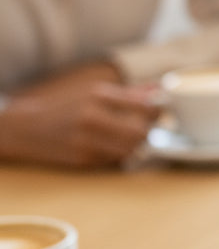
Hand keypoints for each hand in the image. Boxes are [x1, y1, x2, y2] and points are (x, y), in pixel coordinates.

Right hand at [0, 67, 161, 167]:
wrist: (27, 128)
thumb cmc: (67, 107)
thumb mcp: (95, 92)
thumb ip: (129, 93)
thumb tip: (158, 89)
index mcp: (98, 95)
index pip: (144, 106)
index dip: (159, 111)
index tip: (161, 112)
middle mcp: (92, 116)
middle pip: (141, 131)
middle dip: (150, 132)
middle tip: (151, 129)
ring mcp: (86, 140)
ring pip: (131, 149)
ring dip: (139, 146)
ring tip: (135, 139)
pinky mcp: (82, 159)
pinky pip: (115, 160)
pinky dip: (121, 155)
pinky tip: (116, 147)